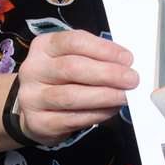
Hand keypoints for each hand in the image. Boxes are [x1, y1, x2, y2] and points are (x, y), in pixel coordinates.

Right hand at [14, 30, 138, 144]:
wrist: (33, 109)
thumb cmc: (62, 78)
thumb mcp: (72, 58)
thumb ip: (95, 57)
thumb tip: (126, 65)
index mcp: (44, 46)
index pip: (73, 41)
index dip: (103, 49)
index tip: (127, 58)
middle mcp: (33, 69)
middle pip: (72, 68)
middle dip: (107, 73)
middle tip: (132, 79)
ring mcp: (32, 97)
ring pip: (71, 96)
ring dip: (104, 96)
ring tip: (125, 96)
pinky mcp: (39, 122)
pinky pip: (72, 118)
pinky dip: (97, 114)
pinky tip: (111, 109)